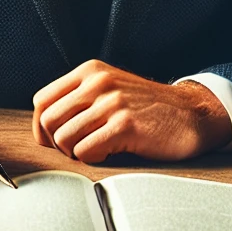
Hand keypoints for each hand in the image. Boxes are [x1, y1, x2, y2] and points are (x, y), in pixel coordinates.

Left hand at [31, 60, 231, 163]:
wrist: (190, 114)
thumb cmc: (146, 109)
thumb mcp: (110, 90)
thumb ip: (79, 99)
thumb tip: (43, 128)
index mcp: (90, 71)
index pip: (42, 100)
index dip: (43, 127)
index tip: (56, 141)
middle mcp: (98, 82)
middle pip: (48, 121)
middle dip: (57, 144)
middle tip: (79, 149)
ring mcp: (112, 102)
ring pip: (64, 139)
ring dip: (76, 154)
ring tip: (98, 150)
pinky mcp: (125, 124)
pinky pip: (86, 150)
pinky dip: (92, 159)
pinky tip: (110, 153)